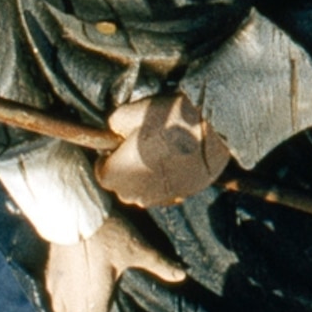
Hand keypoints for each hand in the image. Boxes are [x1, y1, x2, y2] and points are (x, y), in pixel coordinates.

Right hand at [43, 213, 185, 311]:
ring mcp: (56, 289)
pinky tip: (77, 287)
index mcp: (91, 306)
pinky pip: (58, 294)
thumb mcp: (137, 249)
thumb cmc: (106, 235)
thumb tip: (181, 275)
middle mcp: (70, 303)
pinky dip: (67, 296)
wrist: (70, 210)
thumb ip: (158, 264)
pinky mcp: (49, 273)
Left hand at [95, 90, 232, 208]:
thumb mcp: (127, 112)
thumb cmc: (166, 121)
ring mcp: (158, 199)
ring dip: (146, 174)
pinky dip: (167, 178)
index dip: (109, 154)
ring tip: (160, 151)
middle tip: (140, 144)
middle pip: (122, 183)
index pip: (100, 170)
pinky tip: (176, 159)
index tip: (119, 142)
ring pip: (144, 189)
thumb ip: (112, 124)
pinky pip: (165, 190)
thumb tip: (113, 129)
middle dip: (126, 167)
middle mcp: (133, 195)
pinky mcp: (181, 196)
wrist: (211, 131)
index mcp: (115, 176)